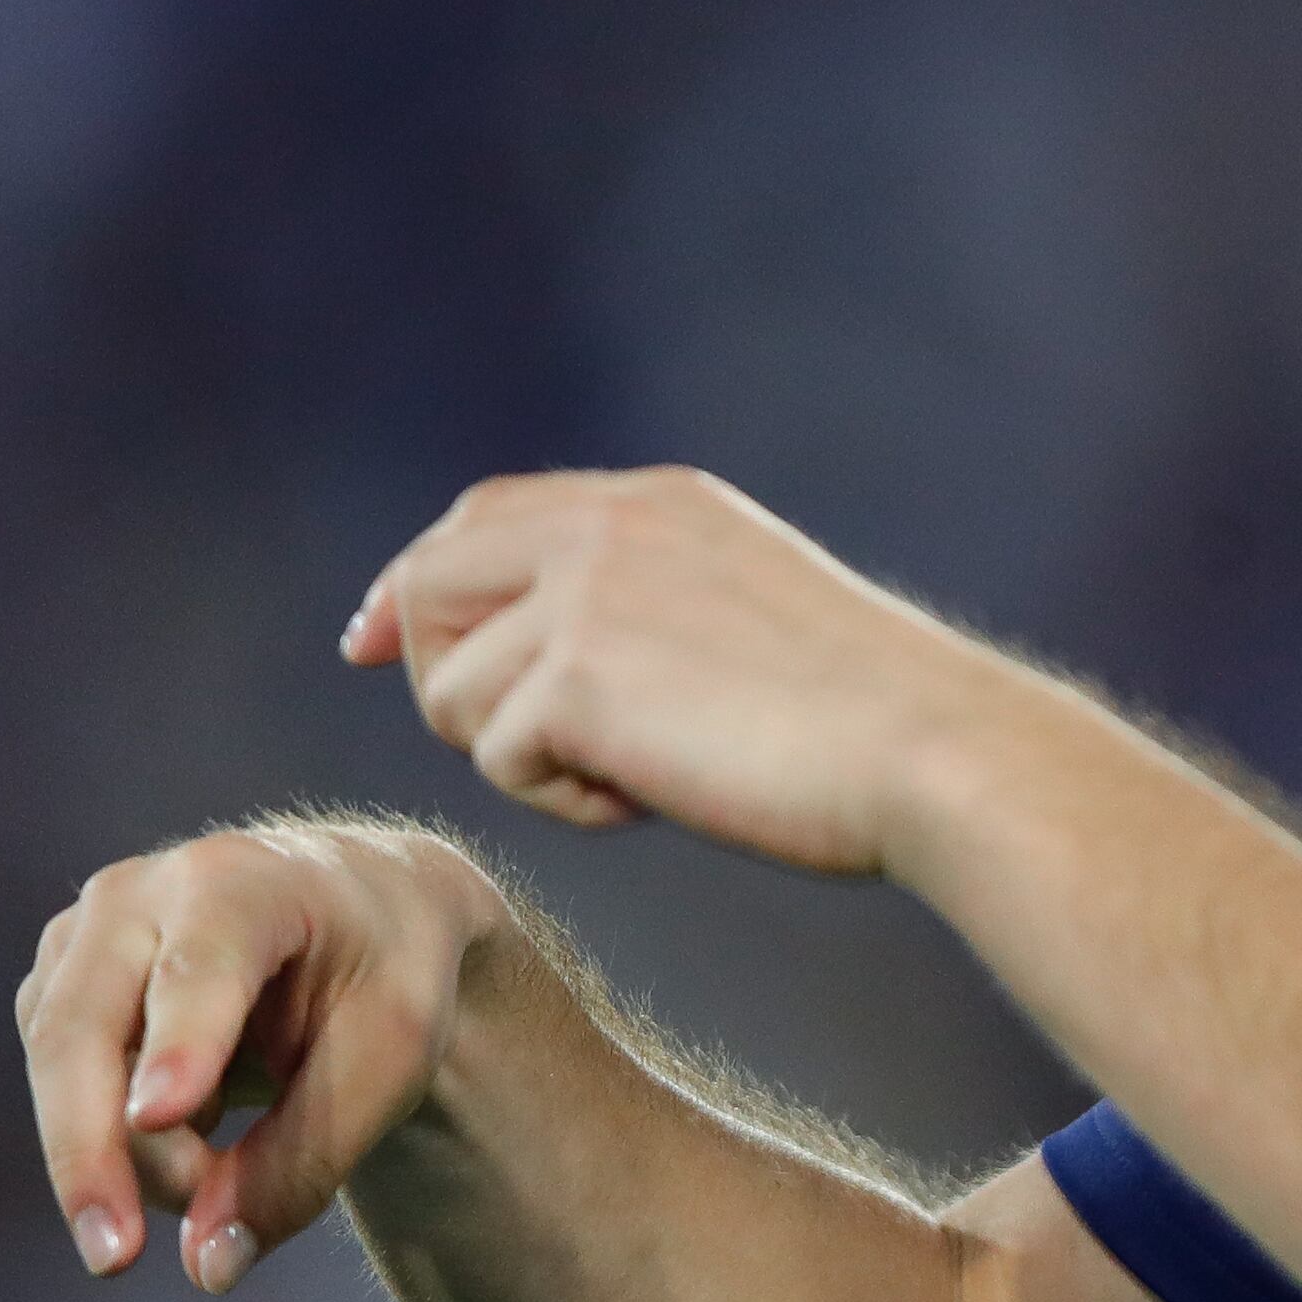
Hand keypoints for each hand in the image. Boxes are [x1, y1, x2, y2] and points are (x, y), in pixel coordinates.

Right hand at [15, 816, 500, 1292]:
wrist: (362, 912)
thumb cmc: (384, 971)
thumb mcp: (391, 1058)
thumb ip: (303, 1161)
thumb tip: (207, 1268)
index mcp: (244, 882)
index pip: (201, 966)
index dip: (181, 1043)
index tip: (162, 1118)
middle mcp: (137, 895)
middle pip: (81, 1030)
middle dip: (91, 1150)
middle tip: (116, 1260)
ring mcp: (80, 940)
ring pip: (66, 1077)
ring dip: (134, 1159)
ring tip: (228, 1166)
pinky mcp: (55, 991)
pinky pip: (64, 1094)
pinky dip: (123, 1143)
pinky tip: (199, 1126)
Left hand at [346, 467, 1024, 880]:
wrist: (930, 750)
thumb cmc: (867, 720)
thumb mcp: (746, 615)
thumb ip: (648, 605)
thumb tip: (541, 665)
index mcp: (660, 501)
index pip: (487, 515)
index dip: (418, 581)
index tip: (371, 641)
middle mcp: (609, 524)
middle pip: (428, 582)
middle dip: (438, 674)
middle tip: (520, 748)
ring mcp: (586, 592)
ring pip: (450, 690)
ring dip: (519, 757)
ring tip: (632, 778)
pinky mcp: (573, 674)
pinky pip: (497, 757)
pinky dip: (560, 801)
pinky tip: (649, 799)